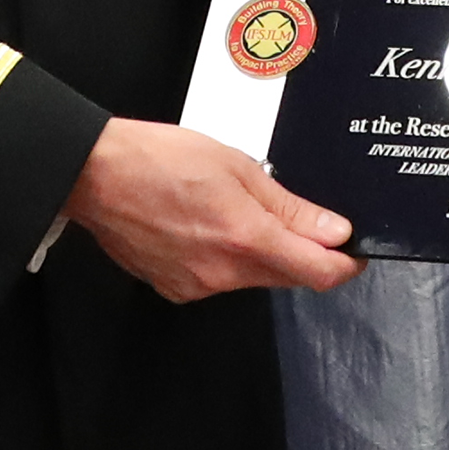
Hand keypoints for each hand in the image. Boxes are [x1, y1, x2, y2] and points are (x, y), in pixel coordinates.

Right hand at [65, 117, 359, 302]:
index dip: (345, 264)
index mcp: (246, 238)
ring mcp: (197, 286)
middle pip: (288, 276)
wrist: (96, 175)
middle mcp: (223, 273)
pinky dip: (225, 259)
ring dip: (261, 253)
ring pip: (253, 278)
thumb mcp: (238, 167)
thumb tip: (333, 231)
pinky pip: (219, 280)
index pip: (318, 273)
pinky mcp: (175, 290)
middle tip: (298, 217)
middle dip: (303, 253)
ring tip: (234, 210)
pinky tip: (205, 226)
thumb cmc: (160, 159)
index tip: (353, 250)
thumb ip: (290, 207)